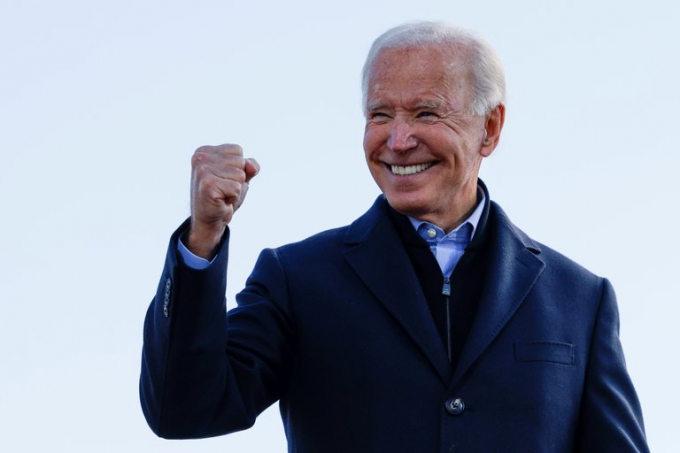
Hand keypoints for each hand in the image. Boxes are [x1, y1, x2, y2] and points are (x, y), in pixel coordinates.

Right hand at [187, 144, 259, 258]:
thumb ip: (249, 166)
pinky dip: (234, 198)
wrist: (209, 221)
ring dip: (236, 189)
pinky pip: (237, 188)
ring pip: (240, 175)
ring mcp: (202, 170)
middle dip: (238, 179)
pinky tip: (221, 201)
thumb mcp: (240, 177)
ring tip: (223, 195)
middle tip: (224, 190)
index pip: (237, 150)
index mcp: (205, 151)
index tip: (224, 179)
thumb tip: (251, 166)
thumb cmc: (224, 197)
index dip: (238, 167)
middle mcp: (200, 157)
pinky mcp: (207, 185)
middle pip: (240, 162)